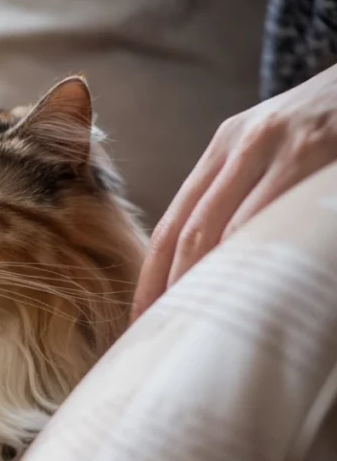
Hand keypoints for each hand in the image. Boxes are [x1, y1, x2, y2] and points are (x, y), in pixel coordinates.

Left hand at [131, 64, 336, 322]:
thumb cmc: (327, 126)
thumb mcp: (273, 145)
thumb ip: (239, 191)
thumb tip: (202, 262)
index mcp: (223, 145)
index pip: (172, 224)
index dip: (152, 276)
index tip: (143, 318)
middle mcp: (241, 142)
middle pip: (189, 232)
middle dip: (174, 288)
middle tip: (168, 335)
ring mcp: (278, 144)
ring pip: (229, 230)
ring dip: (213, 283)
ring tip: (205, 327)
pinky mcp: (313, 149)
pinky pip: (276, 218)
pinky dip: (259, 259)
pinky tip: (254, 294)